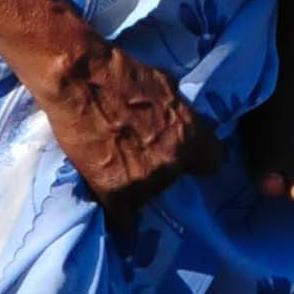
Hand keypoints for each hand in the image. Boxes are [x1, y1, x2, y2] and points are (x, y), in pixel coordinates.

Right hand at [32, 27, 223, 215]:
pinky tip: (114, 213)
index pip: (212, 162)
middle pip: (174, 179)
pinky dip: (118, 218)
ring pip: (146, 196)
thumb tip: (185, 119)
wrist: (81, 79)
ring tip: (116, 165)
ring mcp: (142, 181)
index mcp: (190, 136)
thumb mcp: (167, 84)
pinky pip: (121, 220)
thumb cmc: (123, 73)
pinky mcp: (112, 191)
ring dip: (135, 185)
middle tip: (140, 152)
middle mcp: (171, 163)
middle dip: (160, 167)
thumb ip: (179, 111)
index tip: (187, 155)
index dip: (198, 158)